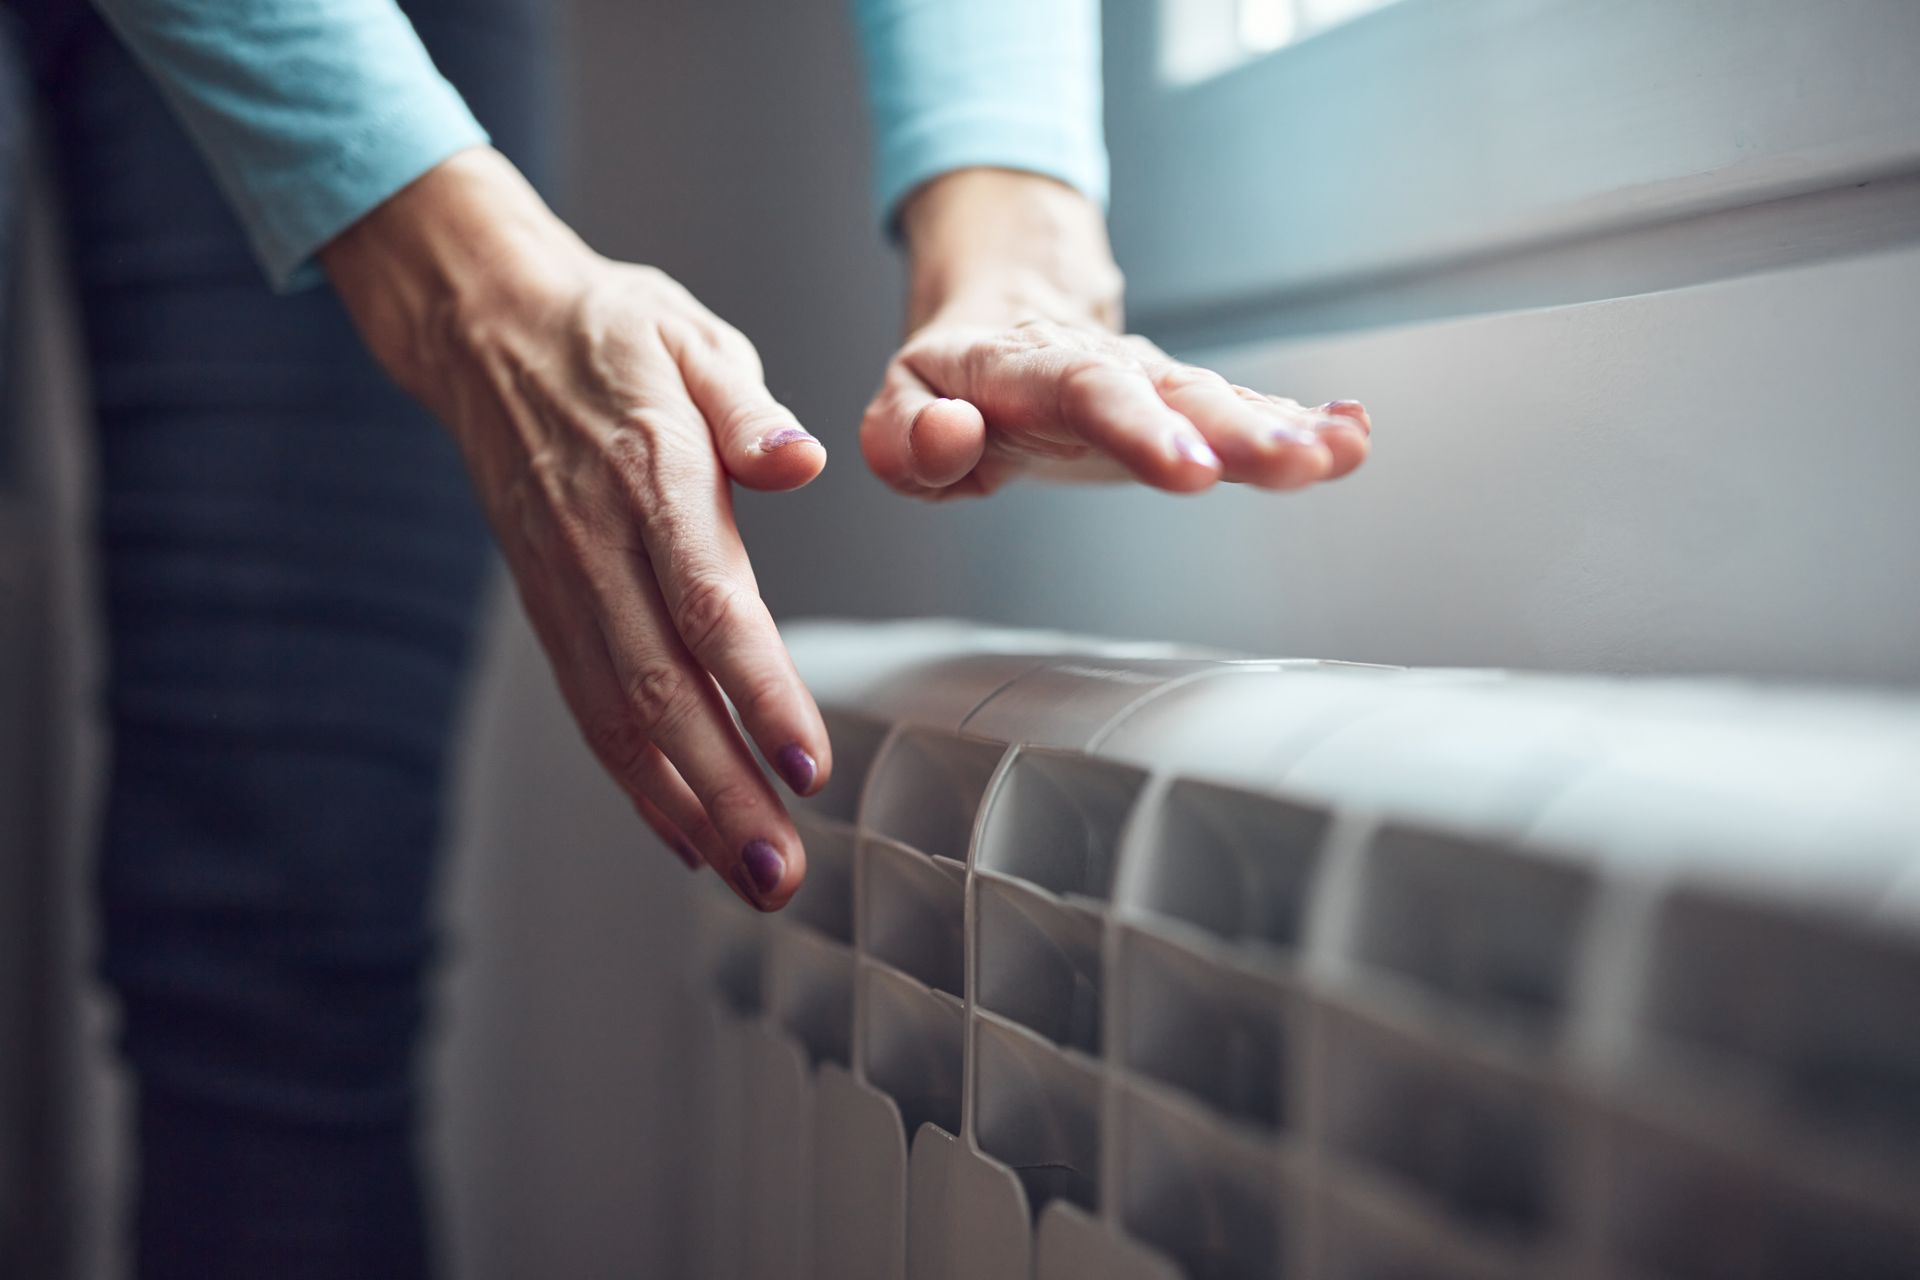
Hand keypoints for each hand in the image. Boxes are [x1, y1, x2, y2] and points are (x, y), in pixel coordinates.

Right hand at [322, 147, 826, 910]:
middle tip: (782, 869)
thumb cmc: (609, 329)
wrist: (486, 327)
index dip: (757, 690)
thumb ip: (746, 406)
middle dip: (725, 791)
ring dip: (686, 807)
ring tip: (748, 878)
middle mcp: (597, 543)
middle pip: (661, 689)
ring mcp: (563, 582)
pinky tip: (685, 832)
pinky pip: (589, 707)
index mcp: (647, 473)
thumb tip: (798, 459)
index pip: (707, 602)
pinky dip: (636, 779)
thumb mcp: (691, 332)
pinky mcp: (547, 604)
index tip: (806, 762)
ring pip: (620, 716)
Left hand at [860, 169, 1370, 498]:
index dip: (1142, 430)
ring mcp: (1150, 386)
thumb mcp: (895, 409)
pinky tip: (1351, 438)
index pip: (1085, 394)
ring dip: (1281, 430)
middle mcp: (1102, 369)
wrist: (1001, 317)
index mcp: (1026, 371)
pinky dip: (1300, 424)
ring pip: (1218, 401)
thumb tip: (956, 435)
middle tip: (1290, 464)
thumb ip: (907, 437)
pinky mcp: (1183, 407)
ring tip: (1338, 452)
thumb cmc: (949, 382)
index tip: (1193, 471)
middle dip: (1235, 431)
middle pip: (1173, 394)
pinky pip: (1245, 411)